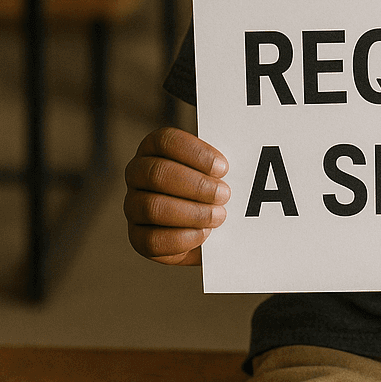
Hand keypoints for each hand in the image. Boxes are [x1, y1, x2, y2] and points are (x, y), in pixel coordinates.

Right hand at [124, 126, 229, 265]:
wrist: (206, 221)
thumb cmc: (212, 184)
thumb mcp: (215, 168)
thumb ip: (219, 162)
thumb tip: (247, 158)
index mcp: (154, 147)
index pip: (166, 141)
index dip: (196, 154)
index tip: (224, 168)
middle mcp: (137, 173)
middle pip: (158, 173)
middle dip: (196, 185)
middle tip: (225, 194)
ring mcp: (132, 205)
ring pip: (153, 207)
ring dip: (192, 213)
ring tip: (219, 216)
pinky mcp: (136, 237)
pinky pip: (151, 240)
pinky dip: (182, 238)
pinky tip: (204, 233)